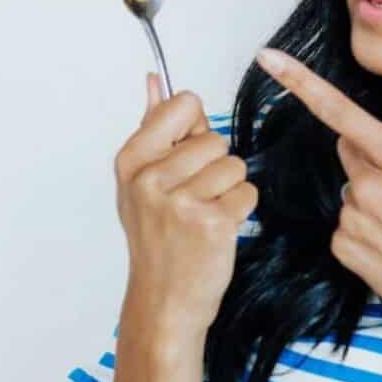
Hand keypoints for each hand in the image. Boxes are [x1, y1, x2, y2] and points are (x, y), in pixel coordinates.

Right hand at [113, 73, 257, 335]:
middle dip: (216, 166)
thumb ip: (155, 126)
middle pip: (217, 139)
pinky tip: (218, 228)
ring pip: (236, 166)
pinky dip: (241, 210)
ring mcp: (181, 201)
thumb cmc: (157, 238)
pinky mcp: (212, 222)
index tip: (185, 156)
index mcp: (133, 159)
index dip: (196, 129)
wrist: (163, 302)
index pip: (184, 103)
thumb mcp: (141, 182)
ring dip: (230, 189)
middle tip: (194, 197)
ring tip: (205, 214)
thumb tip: (155, 79)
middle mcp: (151, 178)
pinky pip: (248, 192)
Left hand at [255, 48, 381, 325]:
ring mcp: (353, 220)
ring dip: (371, 193)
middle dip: (371, 154)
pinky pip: (344, 221)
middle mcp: (370, 188)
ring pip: (350, 188)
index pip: (343, 113)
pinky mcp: (343, 248)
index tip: (268, 58)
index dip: (301, 82)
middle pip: (350, 148)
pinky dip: (363, 225)